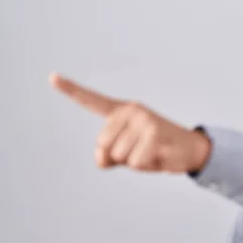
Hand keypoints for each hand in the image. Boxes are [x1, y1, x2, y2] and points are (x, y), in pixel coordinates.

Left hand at [49, 72, 210, 172]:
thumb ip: (107, 156)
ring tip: (152, 152)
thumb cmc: (156, 151)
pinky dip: (147, 165)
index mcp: (121, 112)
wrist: (191, 151)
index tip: (51, 77)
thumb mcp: (127, 154)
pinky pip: (136, 161)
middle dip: (119, 157)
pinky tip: (159, 155)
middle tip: (142, 150)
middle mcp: (130, 111)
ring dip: (135, 162)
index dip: (70, 90)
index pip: (92, 101)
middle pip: (103, 147)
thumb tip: (101, 159)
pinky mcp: (154, 133)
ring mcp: (143, 120)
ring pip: (119, 156)